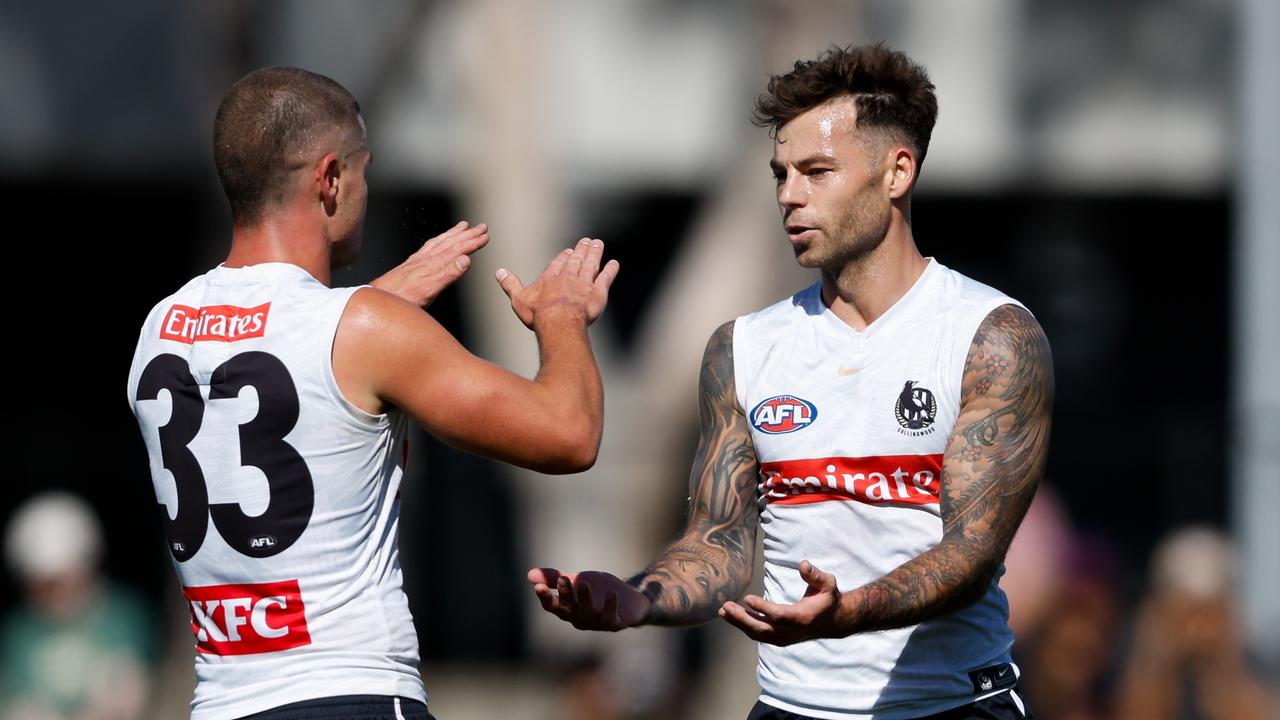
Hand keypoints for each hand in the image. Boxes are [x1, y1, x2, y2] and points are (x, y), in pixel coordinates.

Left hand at [369, 221, 488, 306]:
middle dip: (467, 235)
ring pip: (439, 243)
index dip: (472, 243)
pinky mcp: (410, 265)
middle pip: (450, 243)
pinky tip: (438, 242)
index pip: (457, 250)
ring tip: (463, 226)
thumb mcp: (428, 291)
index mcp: (432, 265)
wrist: (378, 299)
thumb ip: (447, 275)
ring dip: (453, 234)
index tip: (485, 236)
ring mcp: (417, 261)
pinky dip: (438, 241)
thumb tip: (465, 260)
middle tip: (481, 226)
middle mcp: (425, 259)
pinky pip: (428, 247)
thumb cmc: (401, 299)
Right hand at [496, 238, 618, 328]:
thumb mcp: (518, 299)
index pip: (558, 263)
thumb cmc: (538, 314)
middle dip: (581, 250)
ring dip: (595, 253)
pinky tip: (614, 263)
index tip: (569, 251)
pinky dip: (610, 270)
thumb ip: (510, 284)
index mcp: (550, 278)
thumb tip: (498, 272)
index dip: (564, 257)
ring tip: (598, 244)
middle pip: (576, 260)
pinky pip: (606, 278)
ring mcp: (585, 283)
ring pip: (591, 264)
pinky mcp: (598, 292)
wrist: (560, 322)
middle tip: (587, 241)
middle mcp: (569, 277)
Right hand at [527, 567, 649, 630]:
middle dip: (565, 594)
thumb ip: (555, 579)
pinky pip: (611, 618)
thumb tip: (529, 574)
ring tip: (584, 584)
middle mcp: (579, 619)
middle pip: (568, 609)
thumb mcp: (577, 581)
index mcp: (568, 609)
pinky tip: (612, 594)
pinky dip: (610, 607)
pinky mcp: (615, 623)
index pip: (552, 606)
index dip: (545, 598)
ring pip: (587, 614)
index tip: (539, 586)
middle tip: (563, 578)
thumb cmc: (599, 592)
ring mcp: (597, 622)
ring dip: (585, 600)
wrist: (629, 600)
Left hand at [719, 560, 843, 645]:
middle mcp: (792, 632)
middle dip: (743, 619)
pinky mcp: (780, 639)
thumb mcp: (827, 583)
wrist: (833, 621)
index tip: (747, 598)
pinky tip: (732, 616)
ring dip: (739, 623)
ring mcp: (785, 638)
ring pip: (759, 634)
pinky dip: (745, 627)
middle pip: (764, 629)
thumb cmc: (828, 598)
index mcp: (802, 617)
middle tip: (726, 607)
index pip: (779, 615)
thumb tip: (803, 564)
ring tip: (723, 611)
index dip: (763, 608)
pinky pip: (759, 635)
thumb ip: (815, 575)